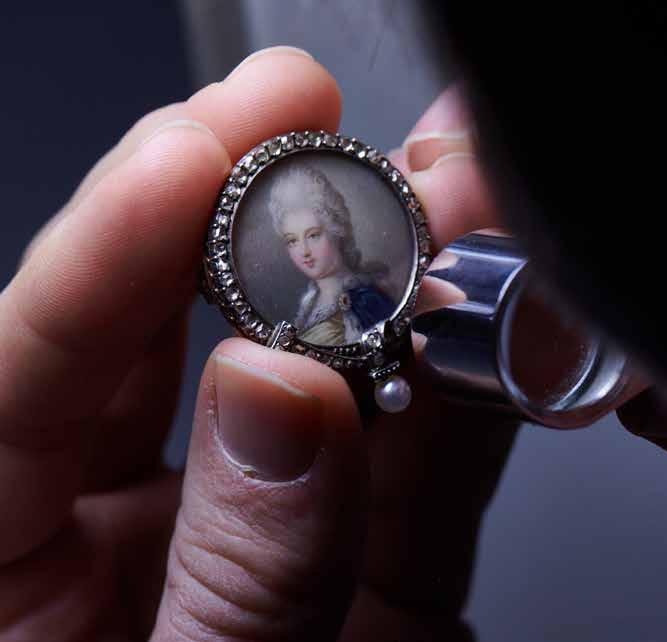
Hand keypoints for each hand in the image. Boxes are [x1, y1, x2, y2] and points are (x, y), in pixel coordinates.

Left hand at [0, 48, 510, 640]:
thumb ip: (239, 572)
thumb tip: (282, 399)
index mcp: (11, 579)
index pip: (30, 374)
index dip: (106, 252)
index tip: (194, 157)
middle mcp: (136, 541)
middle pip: (169, 344)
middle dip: (241, 214)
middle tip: (298, 118)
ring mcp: (273, 546)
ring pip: (320, 385)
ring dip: (385, 288)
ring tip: (435, 198)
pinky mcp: (384, 573)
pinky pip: (431, 468)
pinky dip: (479, 395)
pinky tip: (502, 320)